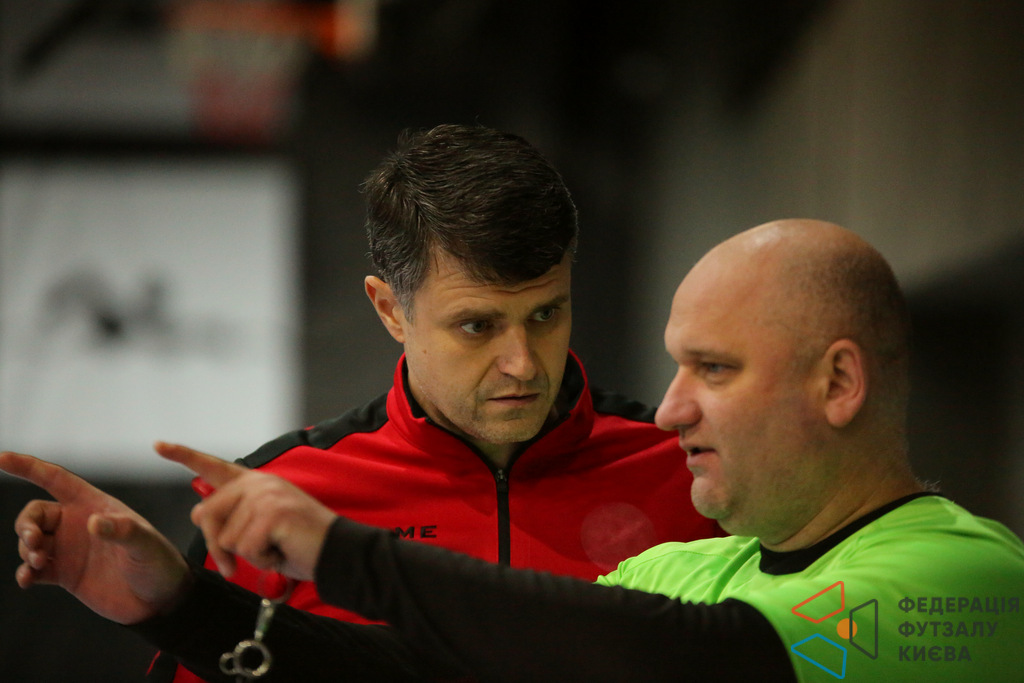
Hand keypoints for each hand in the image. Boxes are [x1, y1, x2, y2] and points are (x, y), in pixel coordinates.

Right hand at [0, 451, 189, 623]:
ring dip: (25, 549)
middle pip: (35, 514)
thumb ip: (122, 531)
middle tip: (33, 542)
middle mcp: (78, 523)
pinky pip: (33, 569)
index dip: (28, 466)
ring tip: (37, 562)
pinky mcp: (65, 574)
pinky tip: (27, 580)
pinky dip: (25, 573)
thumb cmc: (158, 563)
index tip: (1, 458)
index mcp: (95, 505)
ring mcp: (69, 549)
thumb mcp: (145, 544)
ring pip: (29, 541)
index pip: (55, 479)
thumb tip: (92, 523)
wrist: (159, 600)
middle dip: (25, 524)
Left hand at [155, 442, 335, 581]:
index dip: (183, 455)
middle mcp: (257, 483)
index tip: (158, 445)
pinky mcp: (272, 513)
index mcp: (253, 483)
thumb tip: (196, 512)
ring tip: (275, 549)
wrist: (335, 551)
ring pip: (225, 538)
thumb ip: (230, 518)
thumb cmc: (297, 543)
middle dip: (217, 548)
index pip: (213, 467)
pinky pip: (245, 548)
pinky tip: (282, 551)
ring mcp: (265, 495)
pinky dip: (262, 560)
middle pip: (207, 517)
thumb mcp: (258, 530)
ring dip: (248, 556)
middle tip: (233, 567)